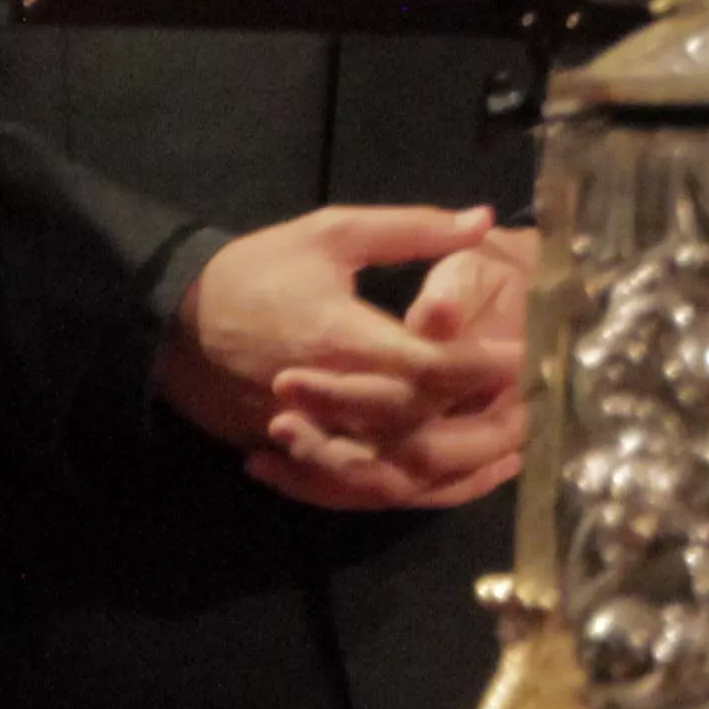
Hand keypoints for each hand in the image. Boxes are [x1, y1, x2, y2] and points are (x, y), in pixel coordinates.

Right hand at [259, 222, 535, 510]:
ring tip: (515, 453)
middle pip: (418, 430)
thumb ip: (411, 230)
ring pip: (391, 471)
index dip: (485, 366)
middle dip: (486, 425)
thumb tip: (482, 220)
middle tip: (542, 411)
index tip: (533, 357)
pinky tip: (453, 479)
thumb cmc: (255, 269)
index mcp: (340, 337)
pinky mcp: (294, 451)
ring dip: (457, 469)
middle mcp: (326, 396)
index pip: (427, 367)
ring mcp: (307, 432)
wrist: (166, 322)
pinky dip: (407, 488)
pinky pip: (356, 486)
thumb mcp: (331, 232)